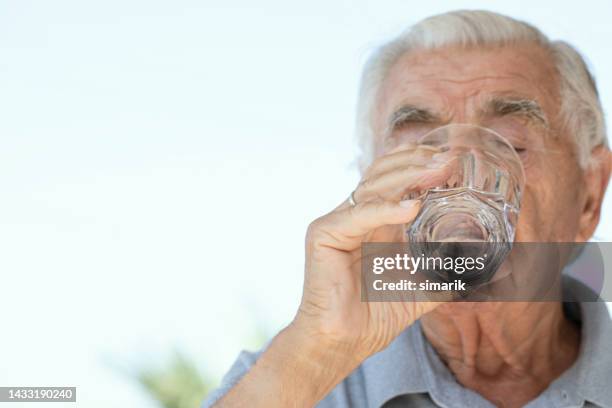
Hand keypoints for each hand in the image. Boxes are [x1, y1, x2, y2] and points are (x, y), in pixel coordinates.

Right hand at [293, 145, 449, 364]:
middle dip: (417, 162)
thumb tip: (494, 269)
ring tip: (438, 172)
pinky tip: (411, 207)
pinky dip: (386, 208)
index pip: (395, 178)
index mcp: (375, 221)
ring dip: (407, 176)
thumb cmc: (375, 315)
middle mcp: (355, 215)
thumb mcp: (423, 287)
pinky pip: (359, 214)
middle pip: (383, 173)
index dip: (421, 164)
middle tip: (450, 159)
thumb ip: (451, 273)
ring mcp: (338, 221)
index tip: (454, 161)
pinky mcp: (324, 234)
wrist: (344, 342)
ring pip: (372, 185)